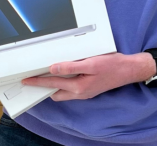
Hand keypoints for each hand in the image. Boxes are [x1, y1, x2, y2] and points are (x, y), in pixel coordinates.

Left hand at [21, 52, 156, 100]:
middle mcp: (80, 93)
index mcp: (78, 87)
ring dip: (54, 85)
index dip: (38, 82)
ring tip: (45, 76)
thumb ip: (71, 67)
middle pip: (56, 92)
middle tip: (33, 79)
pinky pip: (71, 89)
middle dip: (44, 87)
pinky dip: (64, 83)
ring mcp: (85, 92)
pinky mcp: (89, 89)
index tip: (27, 80)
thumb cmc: (113, 65)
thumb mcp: (91, 63)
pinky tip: (64, 75)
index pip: (52, 84)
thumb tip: (54, 68)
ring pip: (63, 92)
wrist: (129, 70)